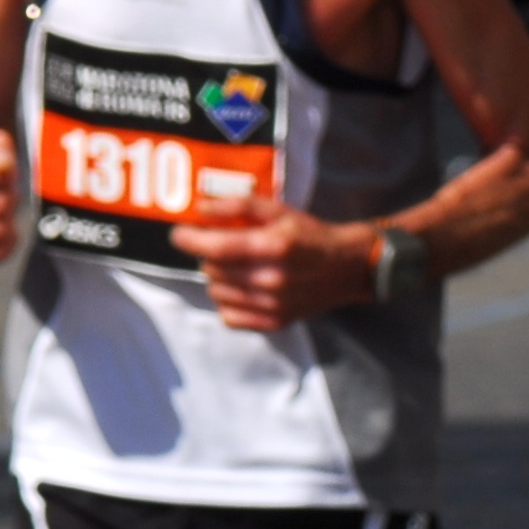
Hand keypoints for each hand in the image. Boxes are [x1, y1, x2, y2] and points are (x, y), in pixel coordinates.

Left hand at [171, 209, 384, 333]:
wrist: (348, 267)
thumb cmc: (311, 234)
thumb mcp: (278, 210)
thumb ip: (238, 206)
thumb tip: (201, 210)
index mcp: (272, 247)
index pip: (215, 247)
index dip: (189, 239)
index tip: (180, 234)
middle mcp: (271, 280)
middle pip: (211, 269)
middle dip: (208, 255)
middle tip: (222, 246)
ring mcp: (272, 305)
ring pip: (216, 293)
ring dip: (217, 278)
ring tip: (235, 268)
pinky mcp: (274, 322)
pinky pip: (229, 317)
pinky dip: (227, 302)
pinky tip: (242, 289)